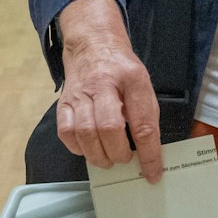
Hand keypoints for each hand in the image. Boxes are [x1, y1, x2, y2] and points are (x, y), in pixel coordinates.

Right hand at [55, 0, 162, 181]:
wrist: (93, 44)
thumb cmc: (122, 70)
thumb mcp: (143, 84)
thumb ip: (146, 114)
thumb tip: (148, 151)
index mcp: (132, 79)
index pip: (143, 123)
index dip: (149, 153)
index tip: (153, 173)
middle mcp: (104, 85)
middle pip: (109, 128)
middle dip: (118, 152)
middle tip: (125, 159)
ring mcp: (80, 93)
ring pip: (84, 132)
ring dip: (98, 155)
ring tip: (108, 159)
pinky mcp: (64, 102)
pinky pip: (66, 132)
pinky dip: (78, 147)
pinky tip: (89, 148)